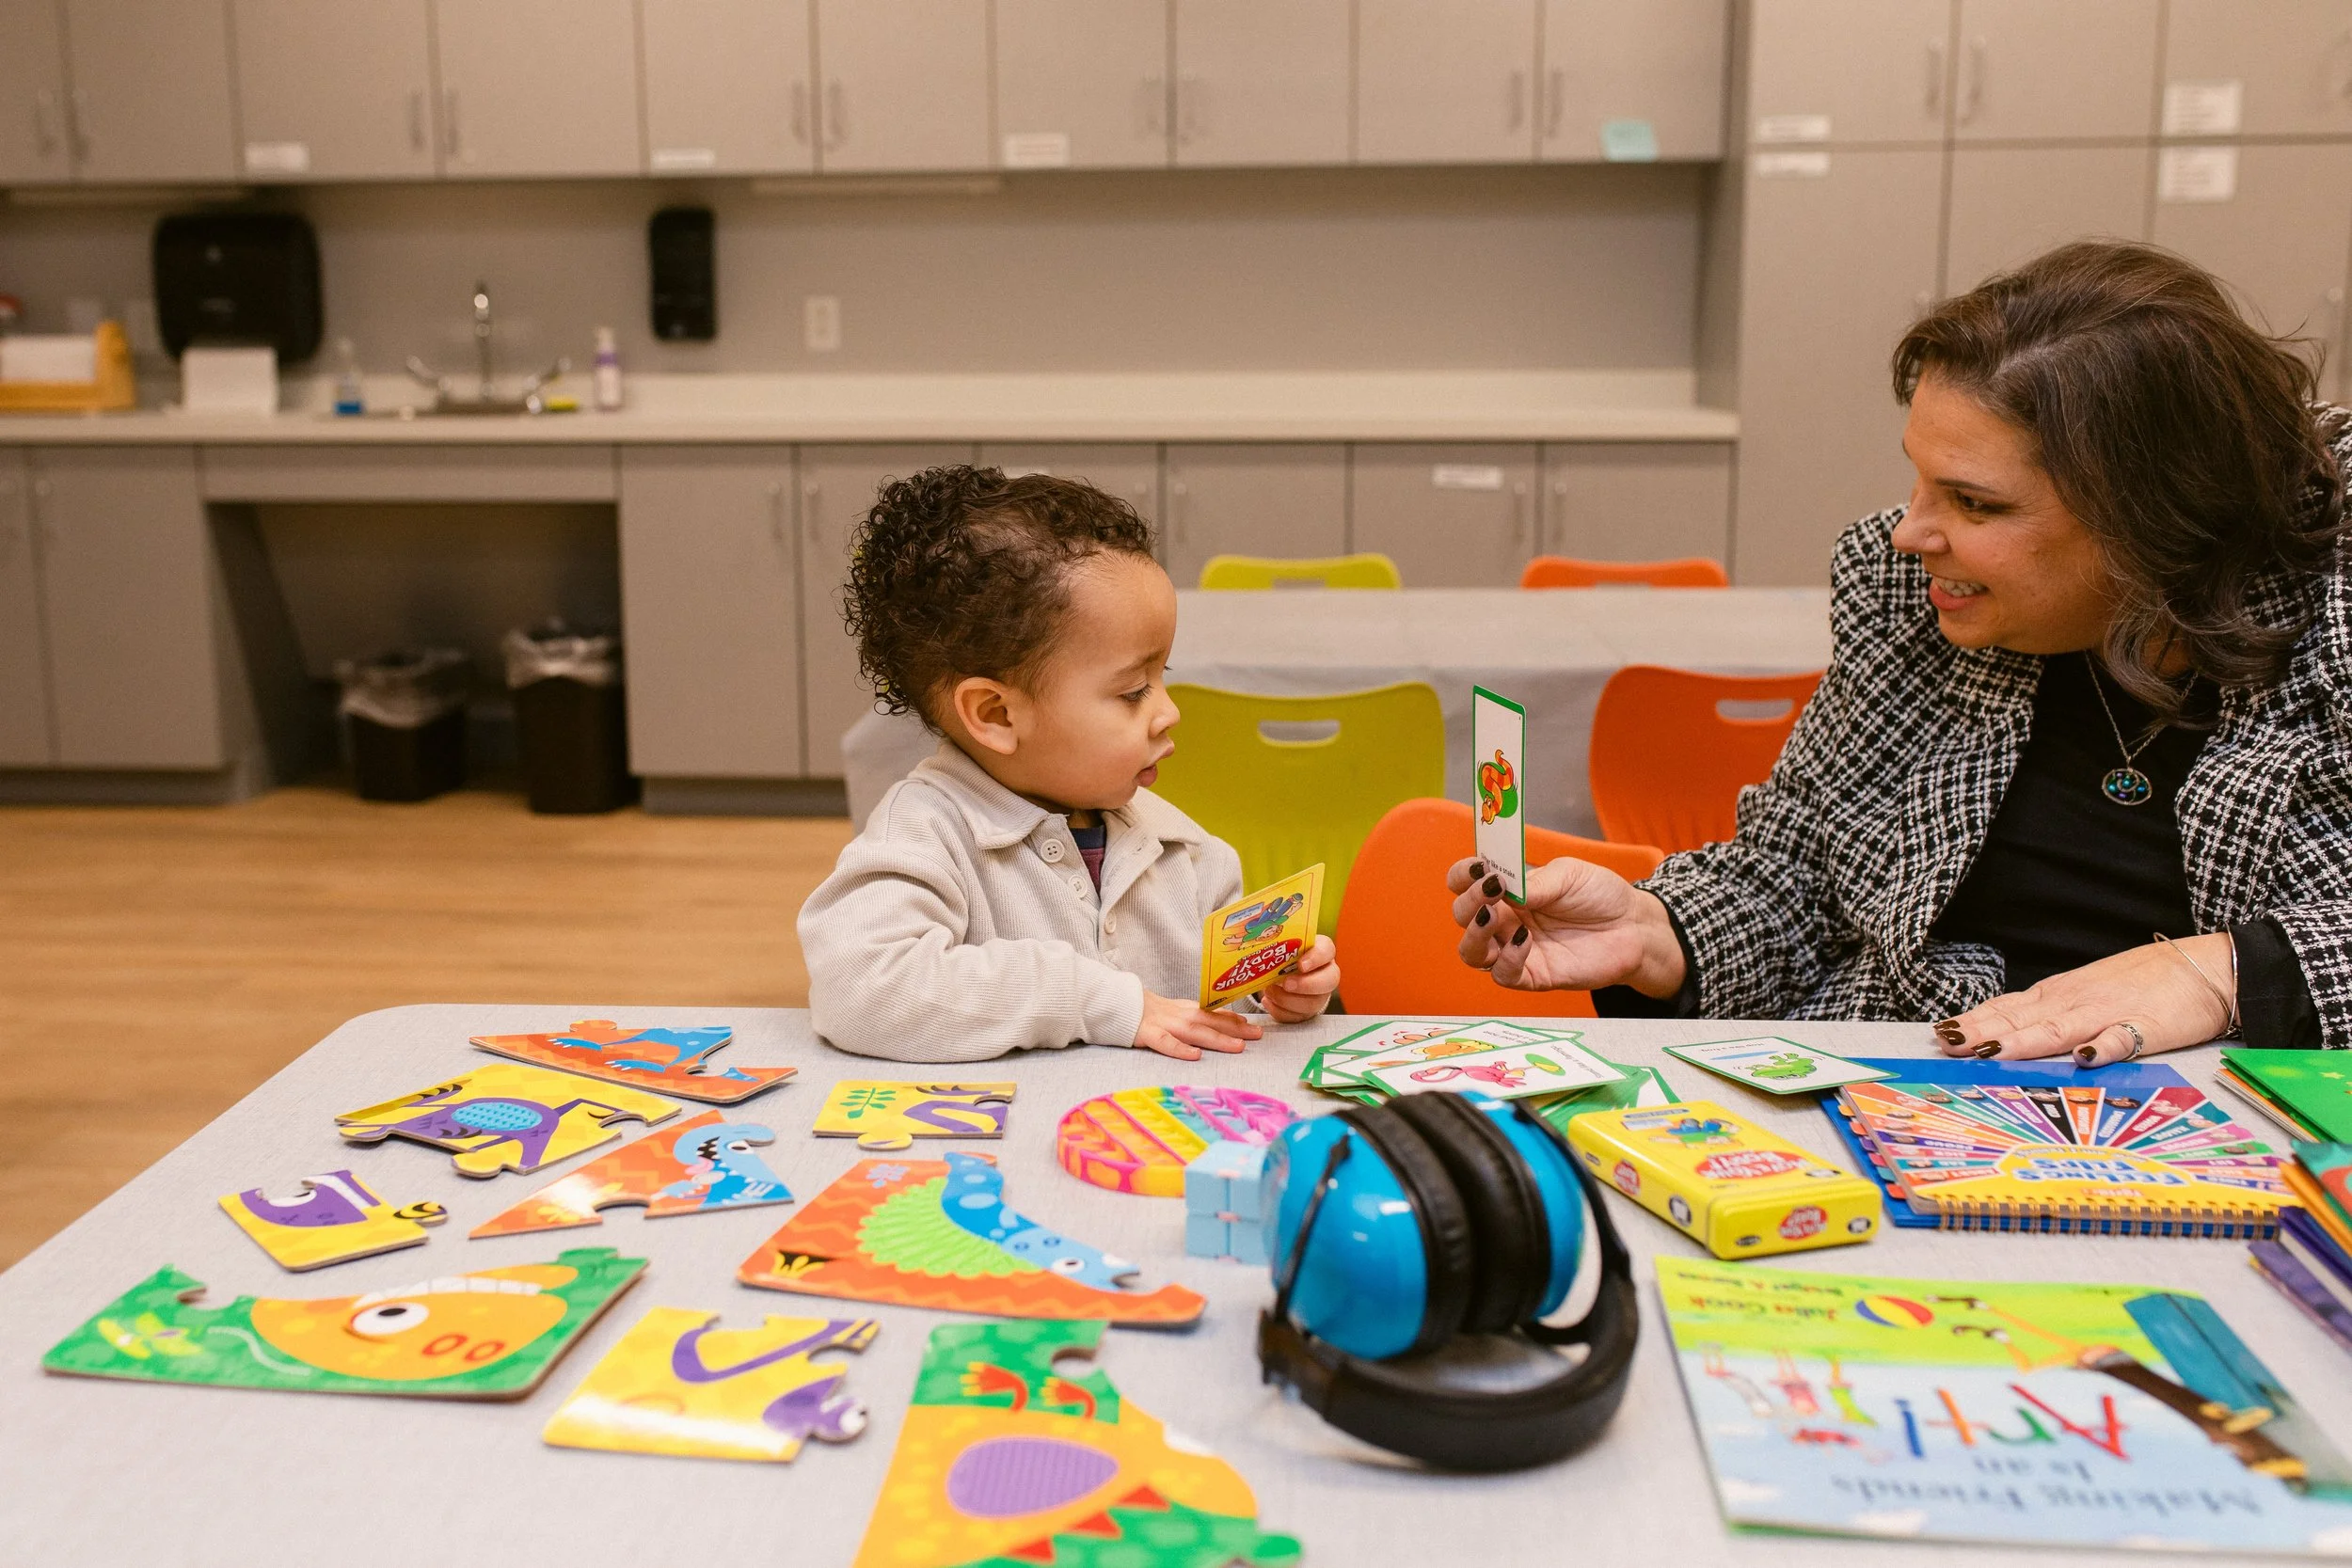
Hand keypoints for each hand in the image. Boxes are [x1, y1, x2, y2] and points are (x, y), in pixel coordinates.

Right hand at [1135, 990, 1262, 1060]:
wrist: (1117, 1004)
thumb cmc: (1149, 1013)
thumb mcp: (1176, 1010)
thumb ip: (1200, 1015)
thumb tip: (1230, 1019)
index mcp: (1185, 1010)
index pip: (1213, 1013)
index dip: (1234, 1019)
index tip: (1253, 1025)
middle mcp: (1178, 1015)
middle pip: (1209, 1021)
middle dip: (1235, 1028)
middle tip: (1257, 1035)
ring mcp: (1163, 1024)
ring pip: (1194, 1031)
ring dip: (1217, 1038)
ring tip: (1238, 1046)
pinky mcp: (1147, 1034)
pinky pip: (1165, 1043)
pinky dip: (1181, 1049)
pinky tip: (1195, 1055)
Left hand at [1260, 935, 1338, 1023]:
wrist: (1280, 973)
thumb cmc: (1285, 956)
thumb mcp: (1284, 947)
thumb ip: (1281, 946)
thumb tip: (1264, 947)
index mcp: (1322, 952)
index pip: (1327, 950)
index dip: (1316, 958)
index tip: (1301, 965)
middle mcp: (1326, 974)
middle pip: (1329, 981)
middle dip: (1306, 985)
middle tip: (1286, 984)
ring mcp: (1318, 996)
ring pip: (1312, 1004)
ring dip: (1288, 1000)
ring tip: (1269, 991)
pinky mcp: (1306, 1013)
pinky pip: (1296, 1017)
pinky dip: (1279, 1011)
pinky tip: (1268, 1001)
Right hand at [1448, 855, 1686, 997]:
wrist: (1634, 927)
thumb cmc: (1600, 896)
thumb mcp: (1569, 874)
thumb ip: (1535, 882)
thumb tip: (1503, 887)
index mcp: (1507, 891)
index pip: (1465, 883)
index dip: (1461, 876)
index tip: (1475, 867)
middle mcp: (1505, 920)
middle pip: (1463, 916)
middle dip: (1469, 901)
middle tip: (1491, 889)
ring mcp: (1515, 949)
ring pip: (1472, 951)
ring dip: (1474, 933)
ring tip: (1492, 916)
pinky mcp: (1533, 976)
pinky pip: (1503, 975)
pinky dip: (1506, 959)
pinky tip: (1524, 940)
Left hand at [1933, 933, 2234, 1066]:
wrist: (2206, 968)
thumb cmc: (2145, 983)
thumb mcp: (2087, 993)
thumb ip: (2051, 1015)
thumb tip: (2006, 1034)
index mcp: (2060, 995)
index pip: (2006, 1009)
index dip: (1973, 1020)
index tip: (1940, 1032)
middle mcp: (2075, 1002)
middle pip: (2020, 1019)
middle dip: (1981, 1032)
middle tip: (1947, 1044)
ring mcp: (2109, 1014)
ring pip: (2058, 1029)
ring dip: (2023, 1041)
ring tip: (1989, 1051)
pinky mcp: (2147, 1028)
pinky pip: (2122, 1040)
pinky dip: (2102, 1047)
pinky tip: (2084, 1057)